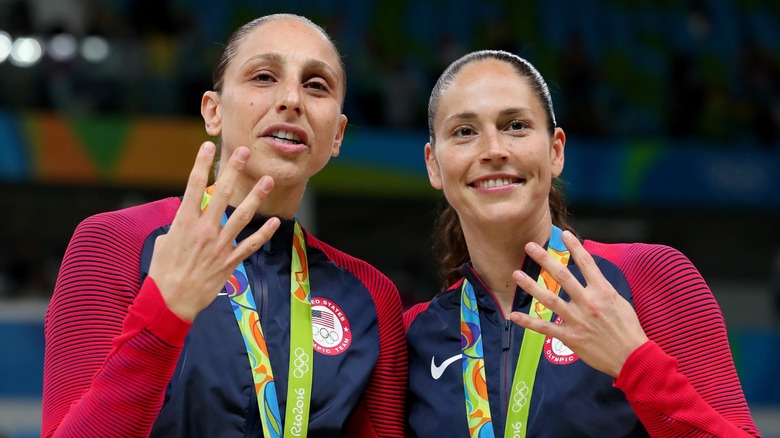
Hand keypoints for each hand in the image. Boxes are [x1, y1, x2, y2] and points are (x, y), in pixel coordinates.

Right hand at [147, 141, 279, 320]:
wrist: (170, 301)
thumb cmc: (162, 272)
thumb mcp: (164, 243)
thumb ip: (179, 227)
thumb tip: (187, 220)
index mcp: (184, 222)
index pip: (194, 185)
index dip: (201, 164)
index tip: (207, 146)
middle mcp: (204, 229)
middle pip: (222, 193)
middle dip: (233, 170)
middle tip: (243, 152)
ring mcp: (219, 245)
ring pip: (242, 215)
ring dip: (256, 197)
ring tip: (268, 180)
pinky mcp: (230, 261)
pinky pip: (250, 244)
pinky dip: (264, 233)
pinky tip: (274, 221)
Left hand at [509, 230, 647, 377]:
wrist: (632, 357)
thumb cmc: (628, 329)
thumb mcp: (620, 302)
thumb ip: (602, 288)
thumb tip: (591, 275)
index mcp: (603, 291)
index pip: (587, 263)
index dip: (574, 247)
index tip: (563, 234)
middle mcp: (588, 302)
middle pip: (562, 276)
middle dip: (545, 259)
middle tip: (530, 246)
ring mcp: (577, 320)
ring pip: (549, 299)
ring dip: (531, 286)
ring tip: (516, 274)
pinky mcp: (570, 337)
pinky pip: (544, 327)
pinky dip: (528, 321)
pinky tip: (514, 315)